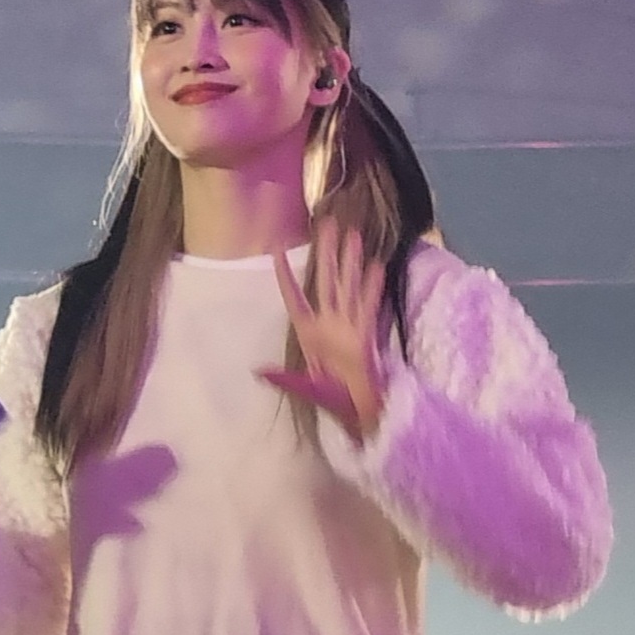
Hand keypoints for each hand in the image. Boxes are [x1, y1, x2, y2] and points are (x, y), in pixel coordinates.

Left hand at [258, 219, 386, 442]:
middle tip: (328, 223)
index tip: (277, 251)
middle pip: (326, 282)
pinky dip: (371, 289)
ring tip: (354, 235)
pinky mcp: (365, 335)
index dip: (286, 277)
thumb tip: (259, 372)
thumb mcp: (305, 388)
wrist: (358, 412)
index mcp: (309, 333)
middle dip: (327, 254)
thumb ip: (284, 379)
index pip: (294, 298)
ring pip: (348, 287)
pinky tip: (376, 267)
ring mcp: (348, 326)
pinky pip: (367, 308)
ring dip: (351, 262)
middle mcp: (328, 324)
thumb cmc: (332, 400)